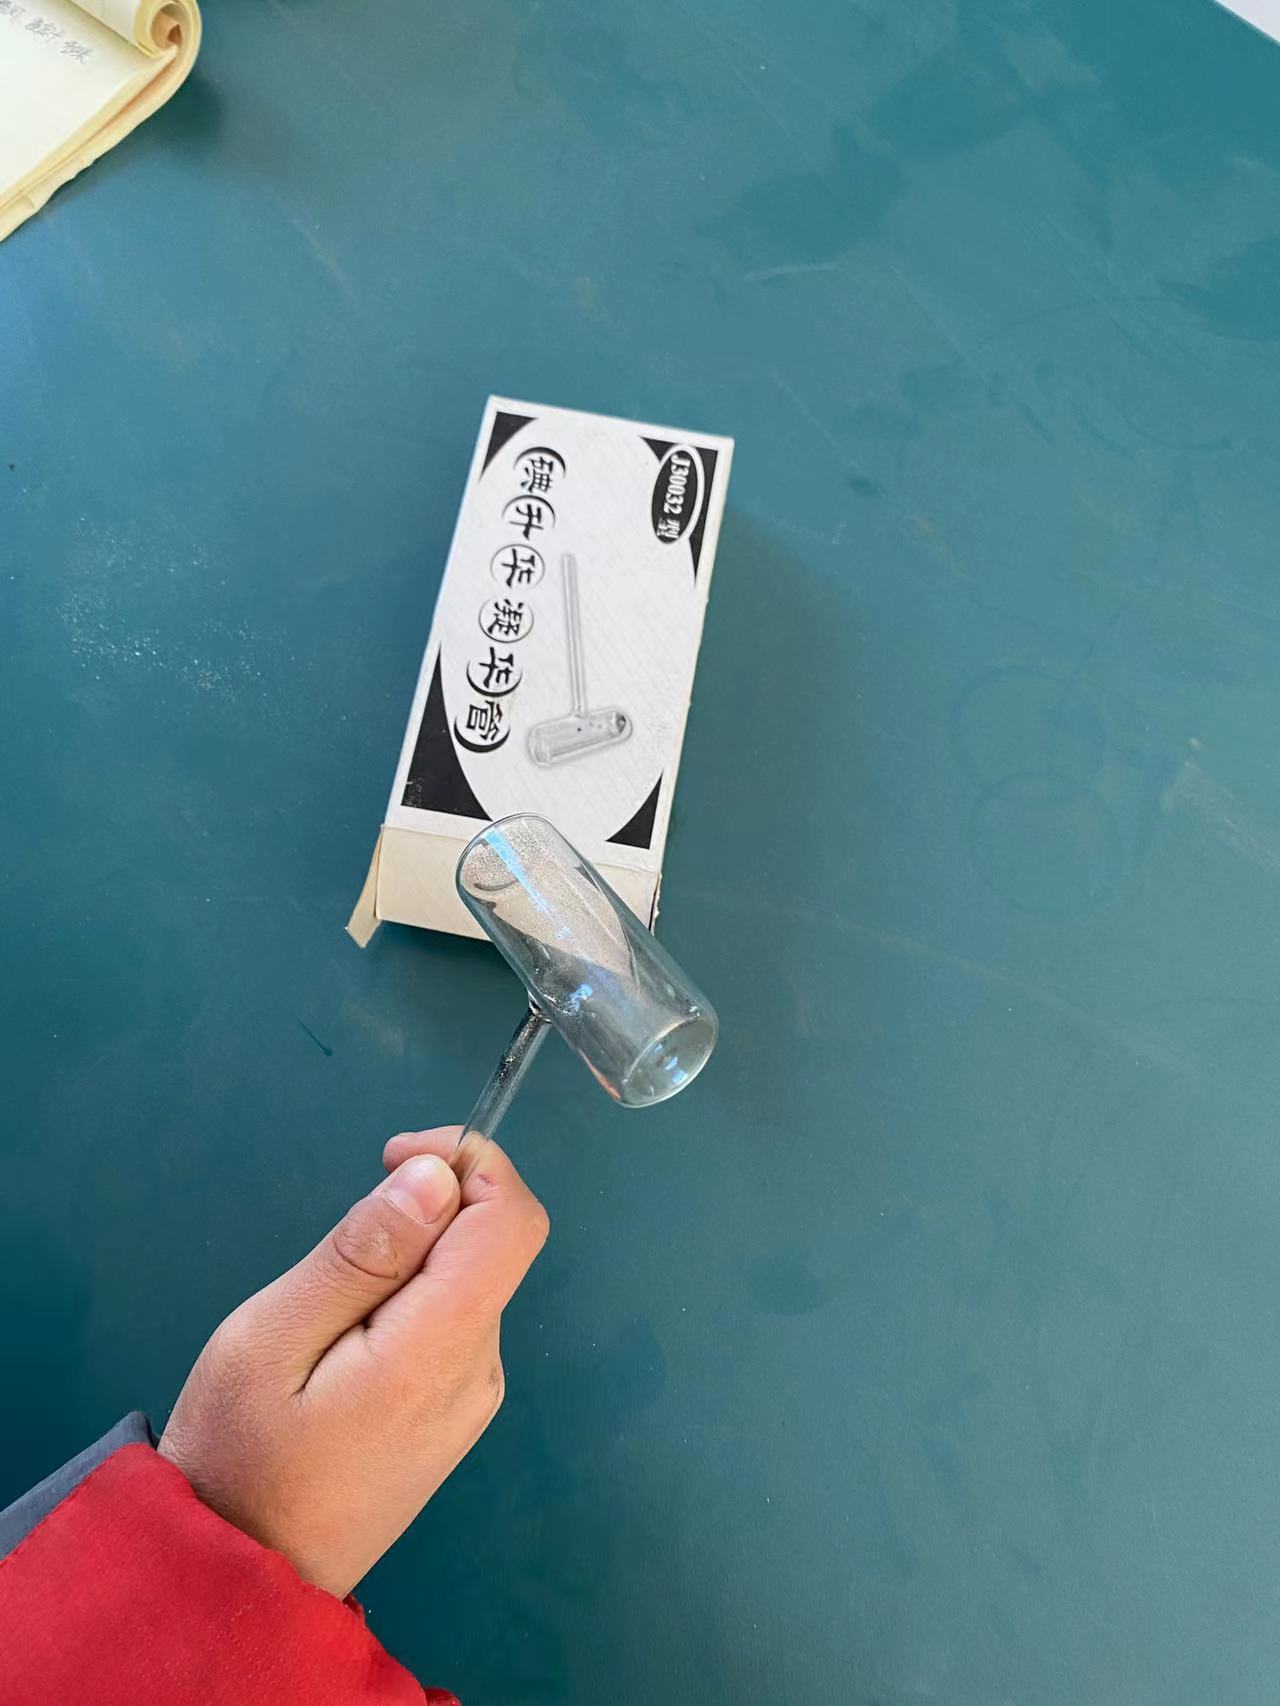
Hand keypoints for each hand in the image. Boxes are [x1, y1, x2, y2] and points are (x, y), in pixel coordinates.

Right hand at [159, 1128, 548, 1598]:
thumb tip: (438, 1177)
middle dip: (425, 1211)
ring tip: (326, 1316)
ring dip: (410, 1261)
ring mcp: (472, 1398)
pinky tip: (343, 1346)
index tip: (390, 1159)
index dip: (468, 1162)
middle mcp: (480, 1370)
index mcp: (442, 1350)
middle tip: (336, 1254)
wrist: (241, 1582)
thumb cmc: (238, 1458)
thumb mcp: (272, 1338)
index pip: (512, 1220)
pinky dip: (407, 1302)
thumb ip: (361, 1254)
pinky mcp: (454, 1415)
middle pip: (490, 1244)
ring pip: (467, 1280)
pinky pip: (451, 1323)